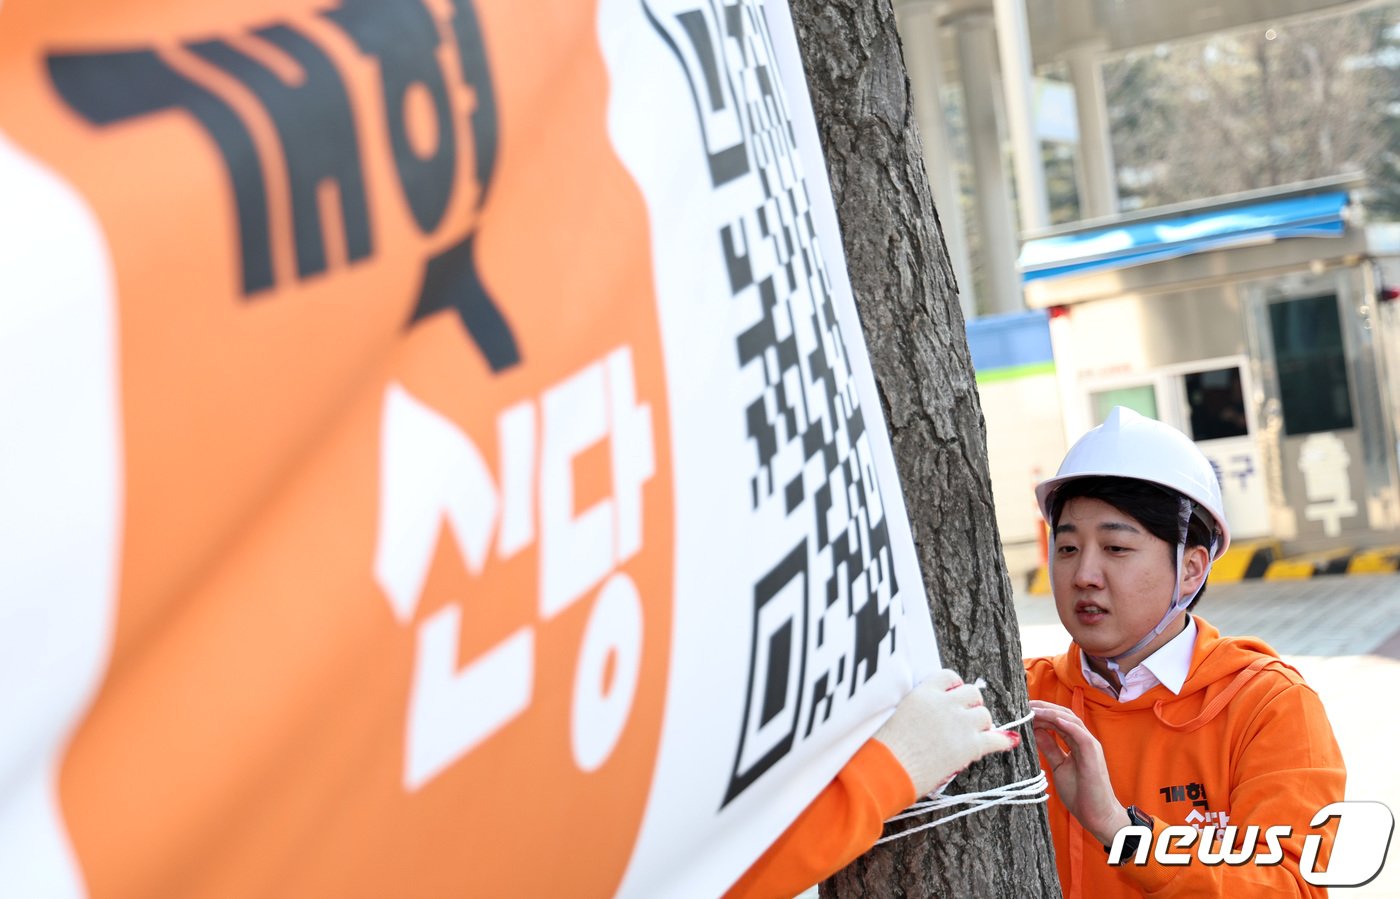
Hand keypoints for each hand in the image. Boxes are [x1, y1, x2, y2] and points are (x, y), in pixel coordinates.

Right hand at [874, 669, 1018, 796]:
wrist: (887, 768)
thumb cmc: (884, 747)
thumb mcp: (895, 715)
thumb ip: (915, 709)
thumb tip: (927, 719)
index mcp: (922, 693)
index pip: (948, 676)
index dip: (955, 687)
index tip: (955, 695)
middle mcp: (944, 703)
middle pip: (972, 693)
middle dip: (972, 705)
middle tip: (966, 719)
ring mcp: (959, 723)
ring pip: (985, 715)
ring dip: (982, 724)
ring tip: (976, 735)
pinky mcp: (969, 745)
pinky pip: (995, 739)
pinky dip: (1003, 741)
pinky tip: (1009, 741)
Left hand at [1030, 700, 1126, 843]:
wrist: (1098, 815)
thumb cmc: (1081, 794)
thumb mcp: (1059, 767)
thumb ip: (1050, 749)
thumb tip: (1035, 732)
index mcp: (1076, 743)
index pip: (1058, 721)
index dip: (1041, 713)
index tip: (1021, 709)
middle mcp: (1084, 740)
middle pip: (1063, 715)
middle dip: (1043, 708)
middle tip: (1022, 703)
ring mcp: (1090, 745)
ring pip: (1070, 720)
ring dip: (1050, 712)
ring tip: (1032, 708)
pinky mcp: (1093, 753)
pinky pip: (1080, 734)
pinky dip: (1066, 724)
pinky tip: (1052, 719)